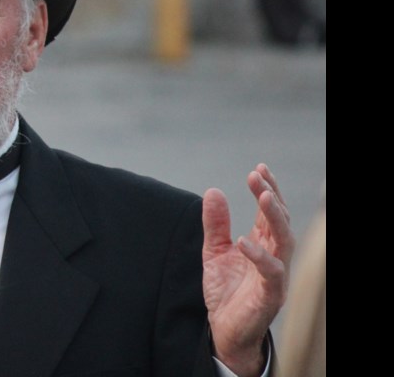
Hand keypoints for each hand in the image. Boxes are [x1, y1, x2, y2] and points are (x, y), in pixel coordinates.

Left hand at [202, 164, 294, 376]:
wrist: (224, 329)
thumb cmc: (226, 291)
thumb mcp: (214, 251)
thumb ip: (215, 224)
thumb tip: (213, 191)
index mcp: (263, 244)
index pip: (269, 212)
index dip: (266, 189)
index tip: (258, 169)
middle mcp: (274, 256)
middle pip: (280, 220)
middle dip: (271, 196)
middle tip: (258, 176)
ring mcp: (276, 275)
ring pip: (284, 241)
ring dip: (275, 217)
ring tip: (264, 196)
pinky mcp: (271, 295)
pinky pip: (271, 272)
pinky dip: (259, 255)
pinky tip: (244, 241)